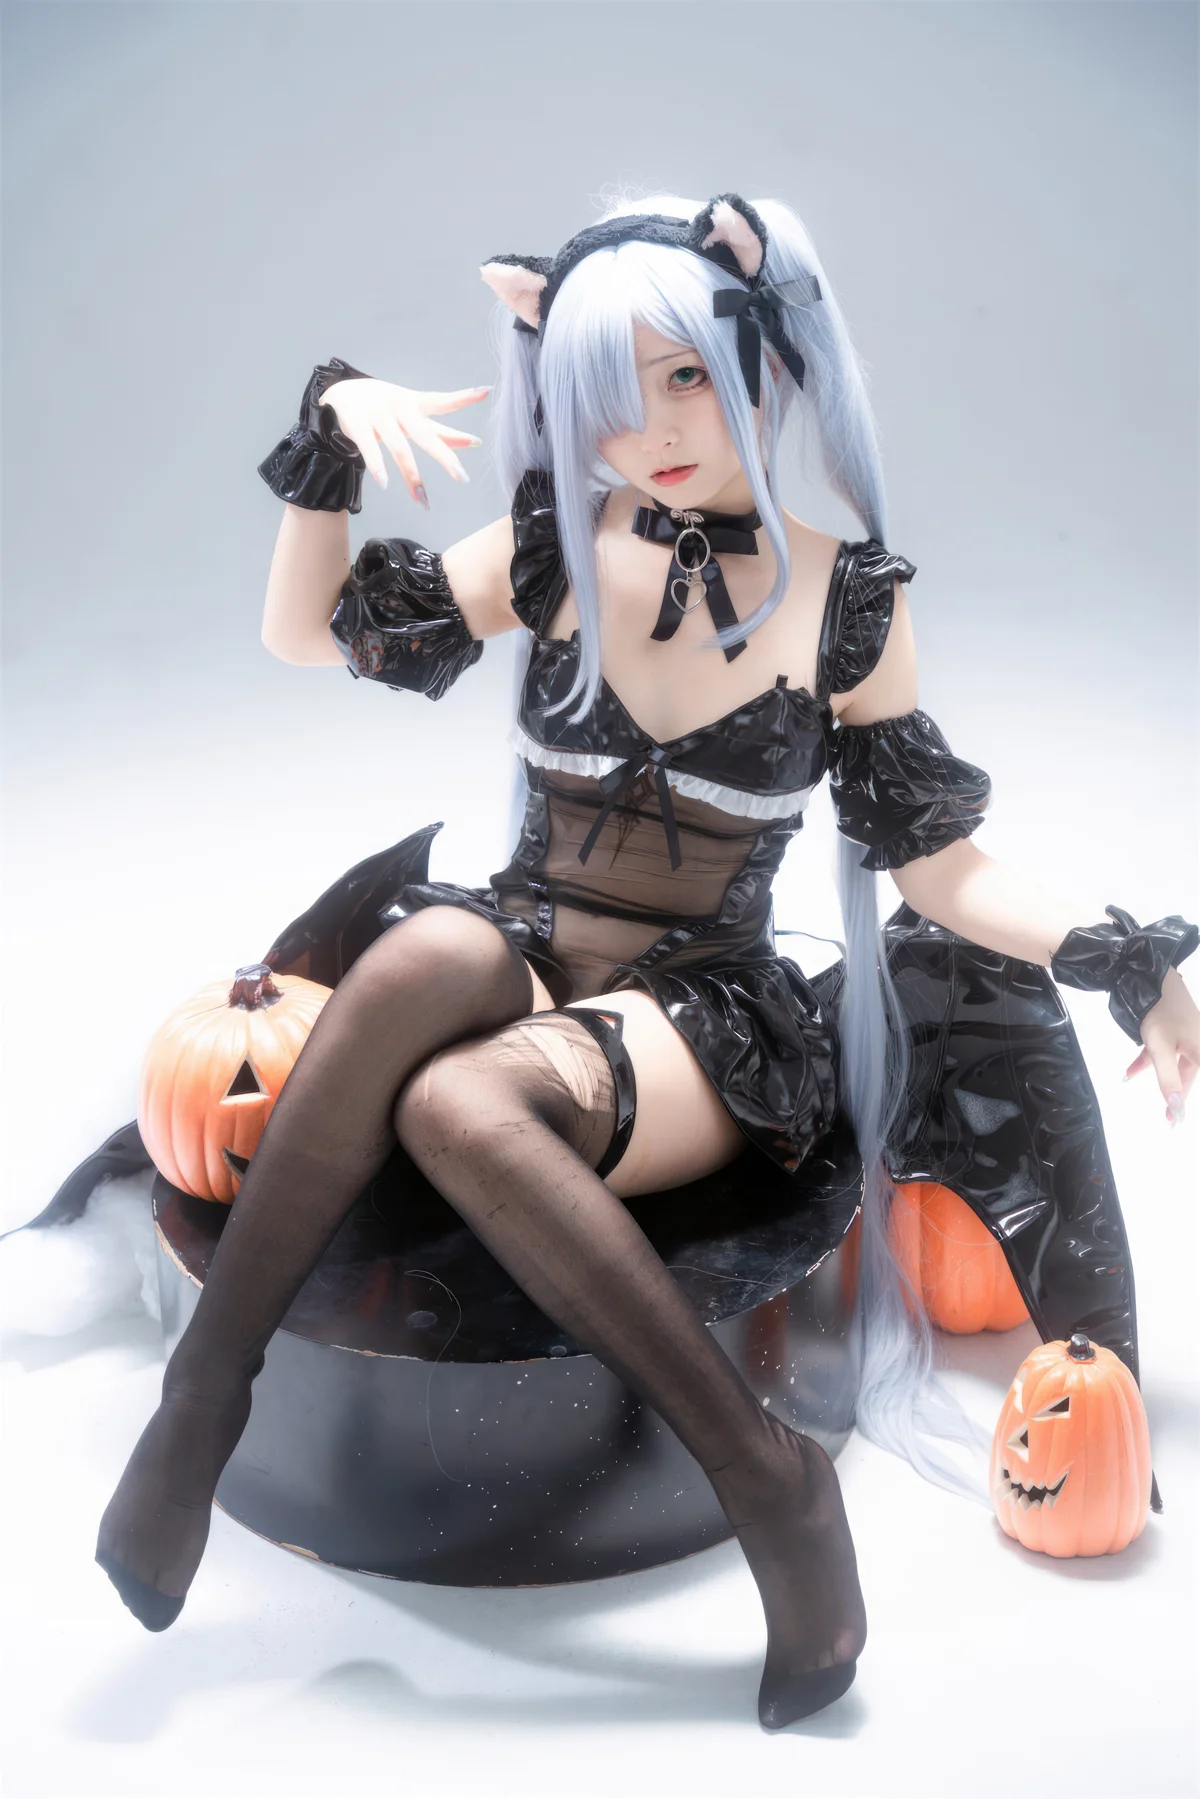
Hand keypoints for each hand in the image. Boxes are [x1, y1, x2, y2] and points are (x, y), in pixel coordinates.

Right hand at [318, 377, 490, 507]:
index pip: (441, 402)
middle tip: (462, 477)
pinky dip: (377, 465)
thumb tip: (474, 442)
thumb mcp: (412, 415)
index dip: (462, 397)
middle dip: (444, 456)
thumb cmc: (382, 408)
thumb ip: (441, 430)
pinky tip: (384, 483)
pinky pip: (368, 447)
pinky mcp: (357, 423)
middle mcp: (398, 407)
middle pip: (425, 434)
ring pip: (399, 448)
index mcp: (413, 403)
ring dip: (411, 475)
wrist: (337, 395)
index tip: (485, 392)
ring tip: (423, 500)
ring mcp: (377, 415)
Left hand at [1124, 967, 1198, 1124]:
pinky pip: (1161, 1049)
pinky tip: (1129, 1072)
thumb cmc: (1157, 1010)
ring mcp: (1184, 1032)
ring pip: (1174, 1061)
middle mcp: (1197, 1041)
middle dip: (1176, 1092)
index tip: (1177, 1121)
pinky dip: (1147, 1060)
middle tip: (1168, 1116)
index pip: (1194, 1082)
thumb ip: (1168, 1078)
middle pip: (1188, 1072)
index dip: (1185, 1101)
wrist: (1147, 972)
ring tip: (1142, 1090)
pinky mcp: (1170, 1025)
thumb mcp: (1160, 1047)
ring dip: (1158, 1075)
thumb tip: (1178, 1108)